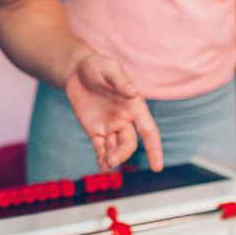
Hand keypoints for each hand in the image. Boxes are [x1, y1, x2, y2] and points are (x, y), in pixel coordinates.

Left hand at [64, 52, 163, 171]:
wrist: (78, 71)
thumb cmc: (98, 66)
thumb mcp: (109, 68)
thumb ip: (120, 81)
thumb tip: (132, 92)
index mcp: (135, 107)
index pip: (149, 131)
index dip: (154, 149)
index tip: (157, 167)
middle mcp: (125, 120)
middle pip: (129, 144)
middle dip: (122, 154)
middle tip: (112, 161)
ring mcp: (110, 127)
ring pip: (115, 149)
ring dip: (112, 159)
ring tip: (106, 165)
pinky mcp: (95, 130)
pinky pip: (100, 148)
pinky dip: (101, 158)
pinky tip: (102, 167)